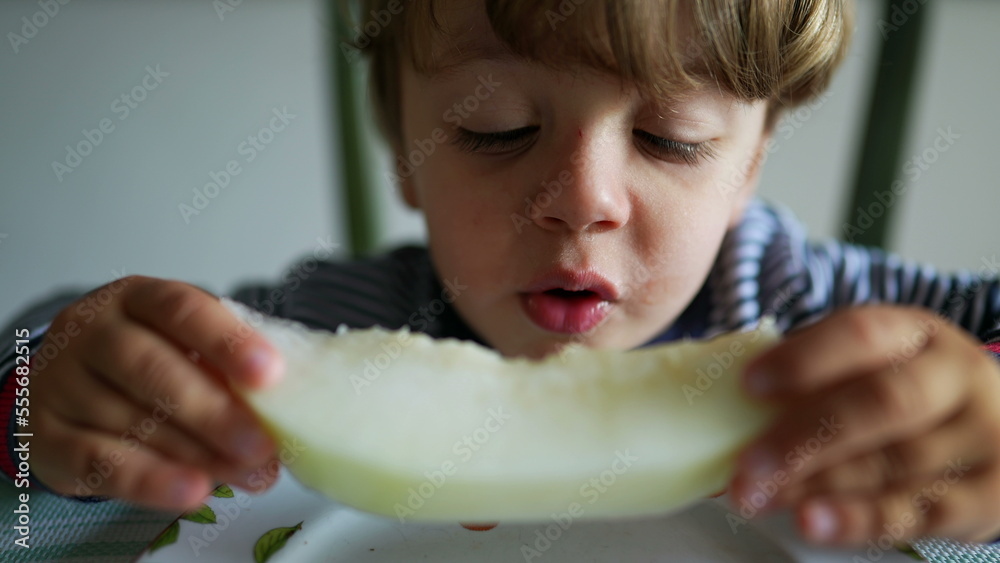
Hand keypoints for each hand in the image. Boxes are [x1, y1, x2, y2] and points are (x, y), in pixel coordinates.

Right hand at [26, 276, 283, 510]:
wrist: (60, 389)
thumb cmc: (141, 361)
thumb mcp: (181, 346)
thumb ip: (224, 366)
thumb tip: (288, 404)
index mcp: (136, 298)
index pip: (181, 309)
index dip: (227, 341)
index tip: (270, 373)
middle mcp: (92, 331)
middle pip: (151, 367)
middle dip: (214, 411)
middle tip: (262, 445)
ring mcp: (62, 382)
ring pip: (130, 419)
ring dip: (197, 453)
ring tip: (248, 474)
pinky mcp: (44, 436)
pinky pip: (99, 461)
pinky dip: (150, 481)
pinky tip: (193, 490)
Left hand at [730, 306, 999, 545]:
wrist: (999, 433)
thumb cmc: (909, 393)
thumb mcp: (875, 364)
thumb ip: (815, 375)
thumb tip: (722, 401)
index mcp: (916, 334)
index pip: (861, 334)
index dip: (803, 359)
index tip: (749, 383)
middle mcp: (954, 380)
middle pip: (882, 403)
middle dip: (804, 434)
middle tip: (745, 461)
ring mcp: (978, 440)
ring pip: (892, 463)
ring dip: (814, 483)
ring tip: (755, 495)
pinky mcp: (984, 498)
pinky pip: (915, 513)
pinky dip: (856, 519)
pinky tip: (810, 521)